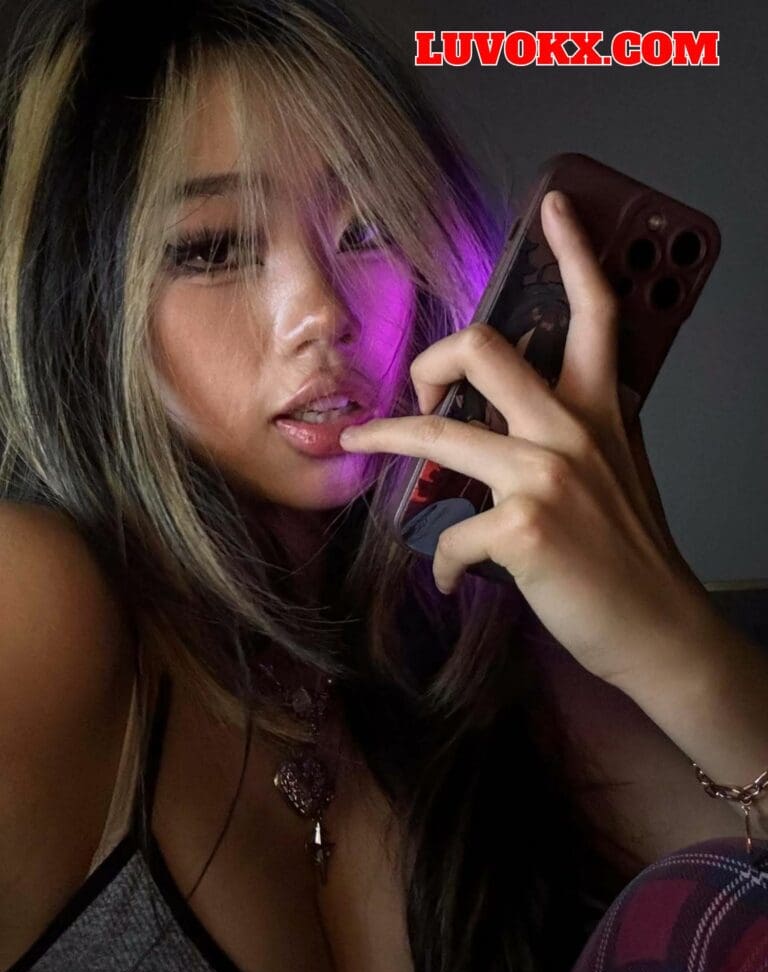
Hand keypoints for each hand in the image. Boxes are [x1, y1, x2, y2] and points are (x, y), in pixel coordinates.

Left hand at [338, 190, 719, 693]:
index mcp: (598, 411)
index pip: (596, 312)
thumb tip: (517, 421)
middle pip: (483, 349)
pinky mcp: (523, 528)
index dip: (576, 250)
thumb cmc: (631, 555)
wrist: (658, 629)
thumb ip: (576, 432)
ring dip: (385, 440)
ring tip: (360, 444)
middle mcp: (572, 431)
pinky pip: (448, 535)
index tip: (554, 207)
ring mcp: (546, 476)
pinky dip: (441, 563)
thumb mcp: (618, 471)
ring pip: (438, 434)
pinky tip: (454, 579)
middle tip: (415, 395)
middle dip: (429, 362)